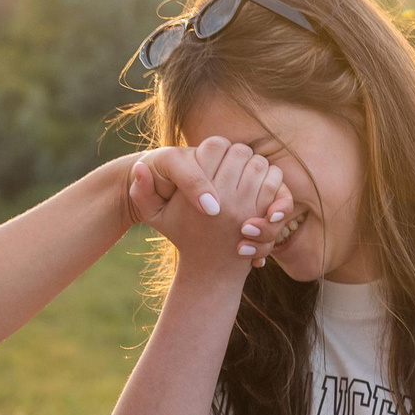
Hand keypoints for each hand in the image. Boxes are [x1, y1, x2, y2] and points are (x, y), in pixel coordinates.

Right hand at [138, 138, 290, 269]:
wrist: (209, 267)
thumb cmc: (181, 233)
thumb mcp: (154, 214)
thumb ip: (142, 190)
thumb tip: (139, 167)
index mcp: (198, 191)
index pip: (216, 147)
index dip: (217, 148)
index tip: (213, 157)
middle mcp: (224, 197)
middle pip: (242, 153)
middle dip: (239, 154)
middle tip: (233, 162)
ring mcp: (246, 206)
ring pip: (260, 165)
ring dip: (256, 165)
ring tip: (246, 171)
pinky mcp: (263, 215)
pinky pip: (274, 184)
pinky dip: (272, 179)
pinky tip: (262, 184)